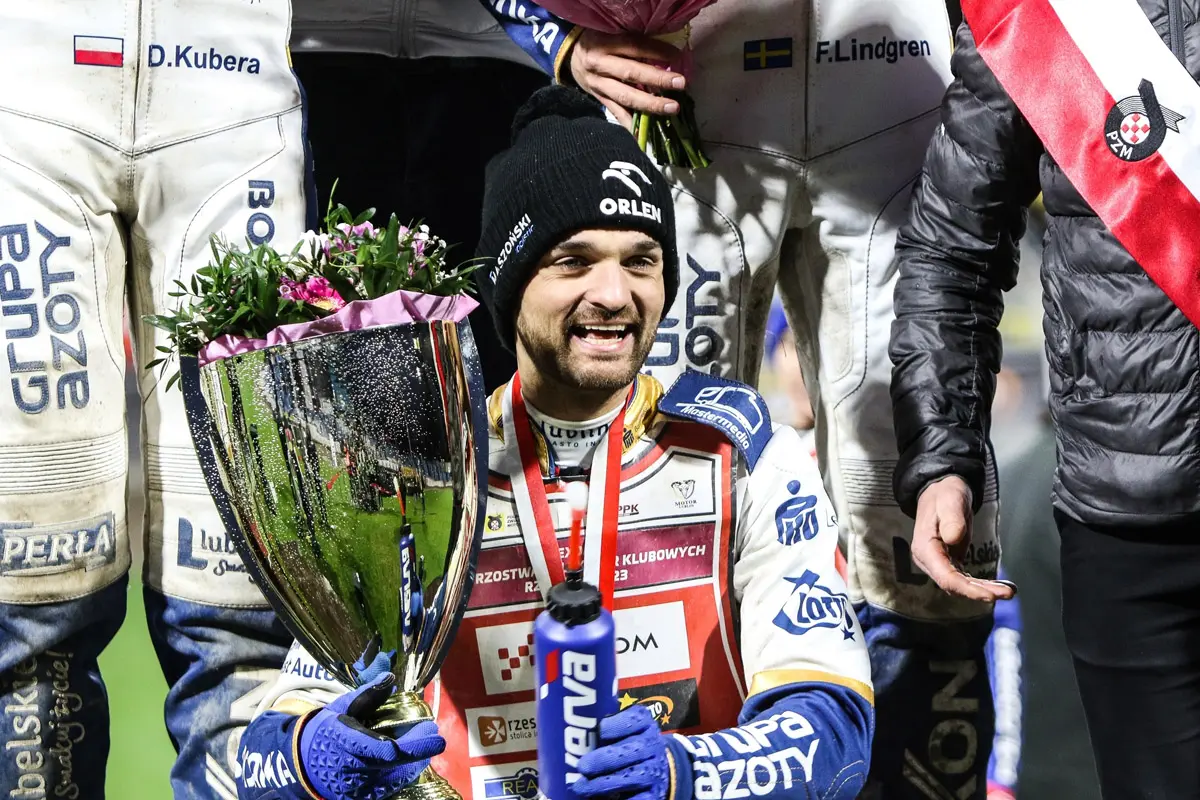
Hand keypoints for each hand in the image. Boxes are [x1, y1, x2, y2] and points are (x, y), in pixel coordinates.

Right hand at [298, 674, 444, 799]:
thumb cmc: (327, 730)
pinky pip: (391, 787)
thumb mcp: (344, 708)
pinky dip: (403, 772)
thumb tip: (389, 676)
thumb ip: (368, 694)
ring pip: (398, 777)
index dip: (413, 744)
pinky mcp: (362, 799)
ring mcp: (358, 789)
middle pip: (397, 764)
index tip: (432, 731)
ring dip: (414, 760)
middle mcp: (354, 771)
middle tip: (431, 733)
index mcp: (348, 743)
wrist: (303, 763)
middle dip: (420, 748)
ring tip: (422, 742)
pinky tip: (409, 759)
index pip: (384, 750)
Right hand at [566, 29, 686, 128]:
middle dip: (657, 79)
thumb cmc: (599, 40)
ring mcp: (598, 85)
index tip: (677, 56)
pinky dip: (631, 124)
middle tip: (680, 84)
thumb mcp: (611, 34)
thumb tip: (666, 55)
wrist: (570, 56)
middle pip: (631, 73)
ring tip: (672, 108)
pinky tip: (645, 134)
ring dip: (650, 104)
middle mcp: (599, 65)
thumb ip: (634, 44)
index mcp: (604, 43)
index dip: (656, 51)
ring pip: (625, 96)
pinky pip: (617, 113)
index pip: (634, 46)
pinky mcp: (600, 100)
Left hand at [573, 705, 670, 799]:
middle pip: (633, 750)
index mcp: (643, 724)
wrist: (656, 767)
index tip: (600, 730)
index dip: (618, 724)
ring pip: (635, 776)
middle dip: (605, 759)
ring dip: (605, 783)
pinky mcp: (655, 793)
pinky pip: (641, 799)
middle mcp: (652, 745)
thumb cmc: (626, 744)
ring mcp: (655, 770)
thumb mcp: (620, 729)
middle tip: (582, 766)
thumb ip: (600, 728)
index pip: (635, 719)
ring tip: (581, 787)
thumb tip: (567, 730)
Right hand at [911, 476, 1015, 601]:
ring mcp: (938, 563)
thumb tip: (954, 538)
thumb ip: (952, 519)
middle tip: (1008, 593)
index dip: (967, 589)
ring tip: (1008, 591)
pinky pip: (964, 579)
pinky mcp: (948, 563)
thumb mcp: (950, 500)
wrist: (941, 492)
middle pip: (954, 585)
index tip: (990, 594)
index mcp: (925, 548)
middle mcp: (929, 560)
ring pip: (960, 585)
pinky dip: (981, 585)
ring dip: (983, 590)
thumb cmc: (945, 494)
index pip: (945, 577)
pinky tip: (998, 586)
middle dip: (980, 592)